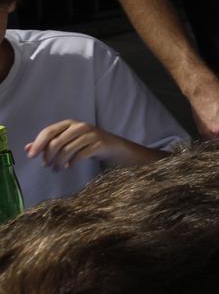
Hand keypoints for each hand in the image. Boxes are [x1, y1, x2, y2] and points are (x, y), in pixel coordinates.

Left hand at [25, 121, 147, 169]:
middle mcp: (80, 126)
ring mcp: (91, 134)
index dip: (38, 144)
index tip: (31, 156)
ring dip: (59, 162)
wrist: (115, 147)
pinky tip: (70, 166)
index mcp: (69, 124)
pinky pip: (81, 155)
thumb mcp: (67, 141)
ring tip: (57, 169)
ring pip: (68, 149)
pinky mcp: (100, 144)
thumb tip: (27, 149)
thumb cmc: (87, 144)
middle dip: (49, 156)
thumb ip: (48, 144)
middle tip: (47, 166)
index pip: (49, 131)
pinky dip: (72, 162)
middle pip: (57, 142)